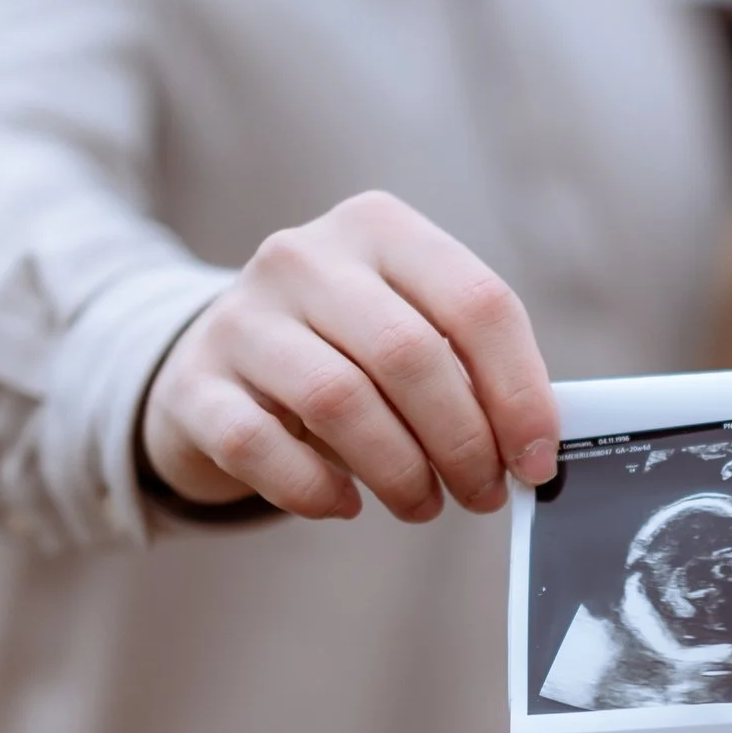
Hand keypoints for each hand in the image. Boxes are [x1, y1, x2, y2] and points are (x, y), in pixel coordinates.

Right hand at [140, 191, 559, 521]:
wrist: (219, 362)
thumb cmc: (344, 353)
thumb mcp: (410, 330)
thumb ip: (472, 371)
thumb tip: (536, 451)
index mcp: (379, 229)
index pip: (477, 304)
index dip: (520, 393)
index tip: (536, 461)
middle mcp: (304, 256)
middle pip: (410, 355)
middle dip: (463, 443)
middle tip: (481, 494)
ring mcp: (241, 316)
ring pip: (340, 401)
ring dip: (399, 472)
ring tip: (422, 504)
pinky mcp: (195, 383)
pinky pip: (261, 447)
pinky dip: (316, 489)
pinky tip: (345, 503)